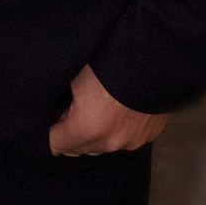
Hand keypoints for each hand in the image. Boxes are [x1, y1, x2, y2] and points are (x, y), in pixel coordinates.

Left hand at [49, 65, 166, 158]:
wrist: (157, 55)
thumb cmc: (111, 59)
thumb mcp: (76, 76)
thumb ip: (64, 102)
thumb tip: (59, 113)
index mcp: (87, 128)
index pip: (55, 144)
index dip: (49, 130)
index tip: (48, 120)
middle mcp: (110, 142)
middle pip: (78, 149)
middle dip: (71, 134)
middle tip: (72, 109)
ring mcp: (132, 141)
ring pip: (103, 146)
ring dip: (96, 134)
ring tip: (98, 107)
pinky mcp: (149, 135)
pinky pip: (125, 140)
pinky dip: (119, 130)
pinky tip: (120, 109)